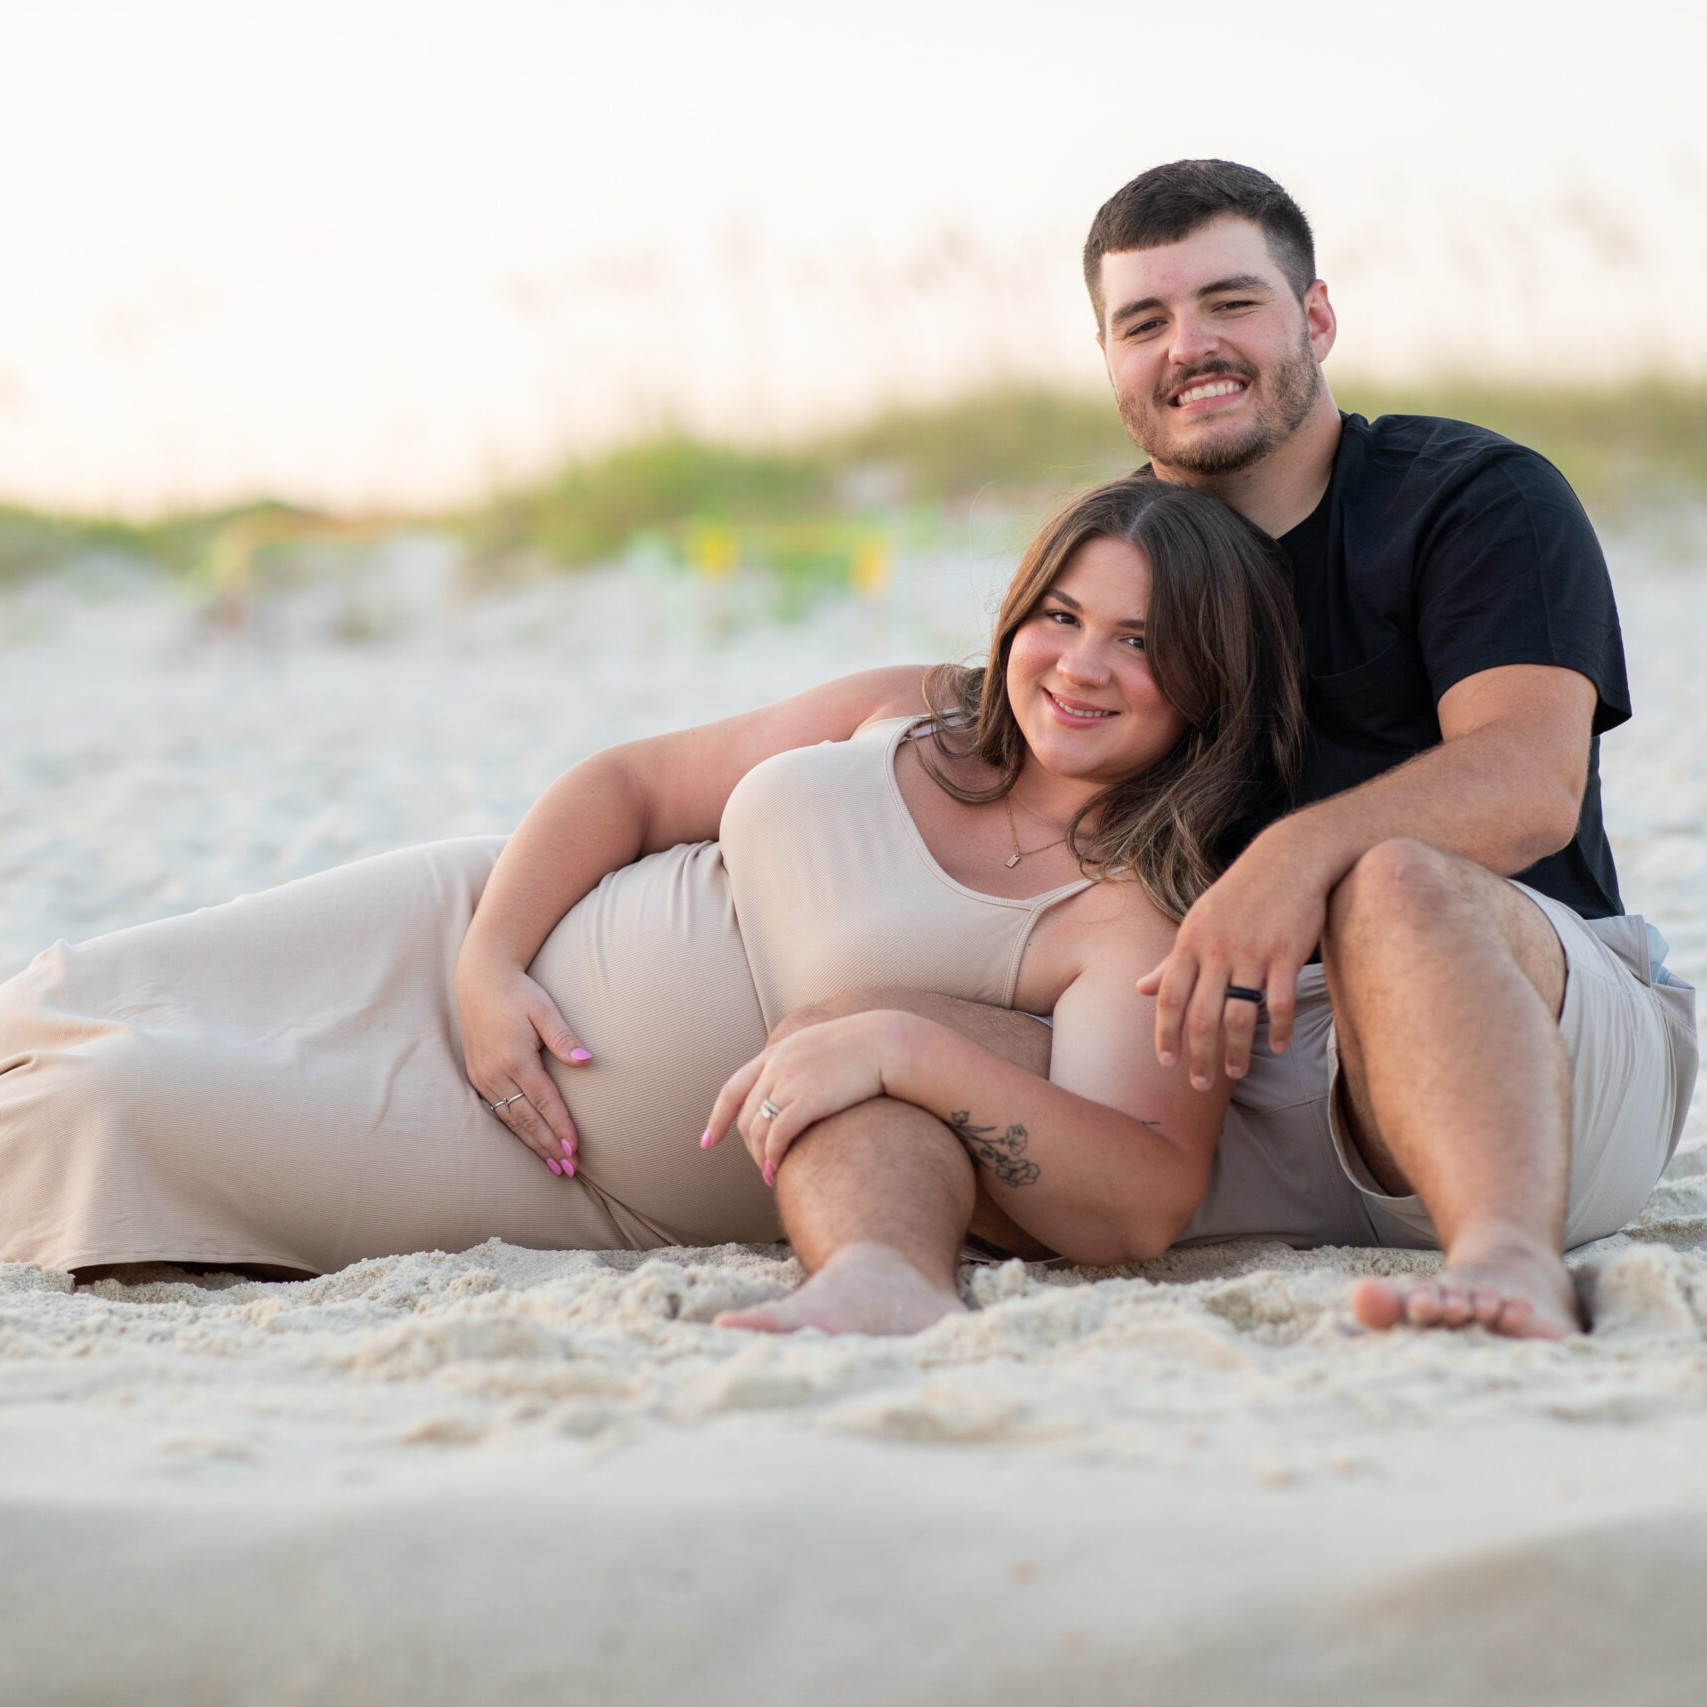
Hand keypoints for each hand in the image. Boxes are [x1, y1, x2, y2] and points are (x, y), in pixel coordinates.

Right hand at [455, 956, 591, 1171]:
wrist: (480, 981)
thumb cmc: (518, 993)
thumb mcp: (545, 1009)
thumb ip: (564, 1037)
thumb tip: (587, 1060)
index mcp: (515, 1058)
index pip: (544, 1101)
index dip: (560, 1126)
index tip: (575, 1148)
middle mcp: (495, 1073)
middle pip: (526, 1118)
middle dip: (548, 1145)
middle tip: (568, 1168)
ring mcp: (483, 1077)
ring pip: (510, 1120)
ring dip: (532, 1144)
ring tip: (553, 1165)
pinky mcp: (477, 1077)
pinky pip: (497, 1111)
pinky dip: (515, 1130)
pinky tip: (528, 1142)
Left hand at [702, 1011, 902, 1184]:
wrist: (888, 1043)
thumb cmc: (864, 1048)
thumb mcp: (820, 1046)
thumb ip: (800, 1064)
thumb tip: (793, 1091)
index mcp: (776, 1053)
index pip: (733, 1089)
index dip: (718, 1118)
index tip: (708, 1141)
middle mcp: (776, 1066)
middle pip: (745, 1116)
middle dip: (748, 1146)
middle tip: (762, 1166)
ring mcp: (790, 1083)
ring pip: (758, 1130)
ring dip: (760, 1157)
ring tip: (770, 1175)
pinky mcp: (808, 1100)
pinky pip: (778, 1136)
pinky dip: (772, 1157)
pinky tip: (777, 1171)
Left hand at [1135, 827, 1330, 1087]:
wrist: (1288, 859)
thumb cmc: (1238, 894)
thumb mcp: (1197, 922)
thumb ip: (1171, 961)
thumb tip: (1140, 989)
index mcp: (1189, 943)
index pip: (1169, 998)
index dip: (1165, 1034)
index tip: (1167, 1063)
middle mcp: (1216, 950)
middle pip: (1202, 1016)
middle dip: (1199, 1056)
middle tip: (1200, 1085)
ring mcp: (1252, 952)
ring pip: (1240, 1016)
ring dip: (1237, 1051)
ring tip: (1236, 1073)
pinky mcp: (1286, 953)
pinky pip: (1280, 1001)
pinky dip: (1279, 1029)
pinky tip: (1277, 1047)